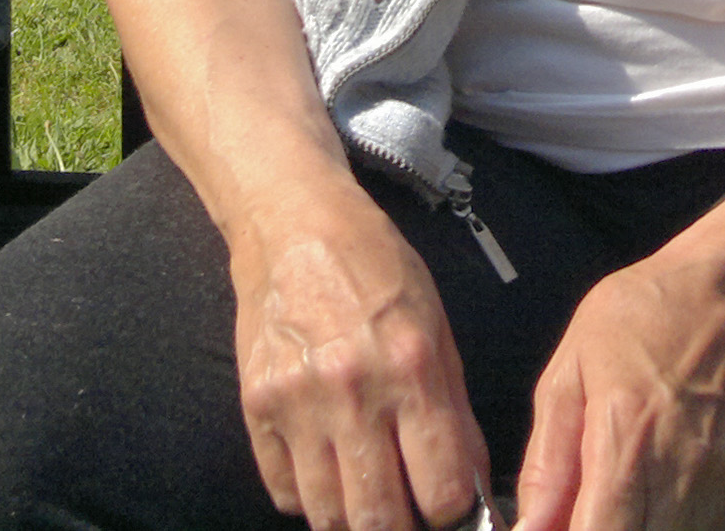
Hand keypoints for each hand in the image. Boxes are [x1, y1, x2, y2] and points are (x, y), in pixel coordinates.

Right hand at [227, 191, 489, 529]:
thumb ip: (454, 415)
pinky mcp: (255, 404)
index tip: (446, 504)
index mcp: (410, 370)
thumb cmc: (375, 270)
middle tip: (406, 514)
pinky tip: (327, 472)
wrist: (292, 222)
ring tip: (368, 497)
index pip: (439, 491)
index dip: (451, 513)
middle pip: (379, 519)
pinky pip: (283, 491)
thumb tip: (468, 490)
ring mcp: (296, 402)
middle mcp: (351, 392)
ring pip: (328, 517)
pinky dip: (309, 499)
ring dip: (354, 521)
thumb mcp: (436, 331)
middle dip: (401, 529)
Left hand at [511, 254, 724, 530]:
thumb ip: (547, 461)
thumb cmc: (641, 323)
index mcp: (627, 442)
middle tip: (584, 509)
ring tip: (618, 503)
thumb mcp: (569, 373)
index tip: (551, 528)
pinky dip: (673, 528)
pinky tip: (655, 505)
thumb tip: (530, 527)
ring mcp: (723, 494)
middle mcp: (681, 478)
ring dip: (637, 530)